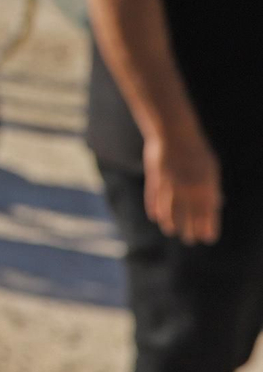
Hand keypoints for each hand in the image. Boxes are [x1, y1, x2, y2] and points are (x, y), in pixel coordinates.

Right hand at [143, 129, 222, 243]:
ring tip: (171, 231)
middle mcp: (188, 186)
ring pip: (169, 208)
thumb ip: (212, 187)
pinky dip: (154, 208)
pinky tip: (155, 216)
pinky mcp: (155, 177)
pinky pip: (154, 197)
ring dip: (170, 222)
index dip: (208, 226)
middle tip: (189, 240)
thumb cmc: (195, 149)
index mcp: (205, 184)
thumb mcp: (210, 167)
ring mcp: (170, 182)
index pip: (208, 211)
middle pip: (189, 214)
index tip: (207, 238)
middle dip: (189, 229)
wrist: (173, 131)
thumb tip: (217, 204)